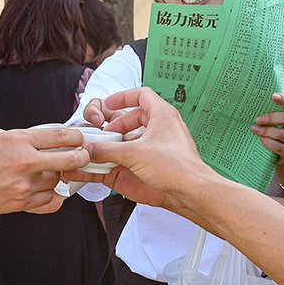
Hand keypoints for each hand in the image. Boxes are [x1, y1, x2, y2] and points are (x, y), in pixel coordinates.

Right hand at [0, 125, 89, 214]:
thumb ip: (15, 135)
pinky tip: (46, 191)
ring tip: (49, 173)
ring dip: (58, 177)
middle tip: (83, 156)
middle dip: (81, 157)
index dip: (77, 137)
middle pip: (69, 160)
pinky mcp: (19, 204)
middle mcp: (24, 162)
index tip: (79, 139)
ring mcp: (23, 185)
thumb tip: (34, 137)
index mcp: (18, 140)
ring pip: (57, 181)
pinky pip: (48, 201)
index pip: (61, 136)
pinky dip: (51, 196)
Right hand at [63, 87, 213, 213]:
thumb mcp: (134, 154)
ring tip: (109, 150)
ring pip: (138, 136)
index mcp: (162, 115)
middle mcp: (164, 126)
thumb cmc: (177, 167)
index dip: (123, 97)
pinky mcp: (161, 159)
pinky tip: (118, 164)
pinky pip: (141, 152)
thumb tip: (93, 148)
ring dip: (122, 142)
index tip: (110, 104)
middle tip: (107, 135)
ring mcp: (163, 143)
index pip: (141, 94)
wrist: (191, 190)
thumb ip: (108, 150)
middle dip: (119, 126)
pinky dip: (128, 155)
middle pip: (136, 117)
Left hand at [254, 92, 283, 189]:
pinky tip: (261, 139)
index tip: (273, 96)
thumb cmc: (279, 132)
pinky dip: (268, 142)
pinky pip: (279, 147)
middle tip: (257, 119)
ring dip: (266, 131)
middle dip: (270, 118)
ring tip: (255, 129)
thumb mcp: (280, 121)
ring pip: (282, 134)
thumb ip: (275, 112)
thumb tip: (257, 101)